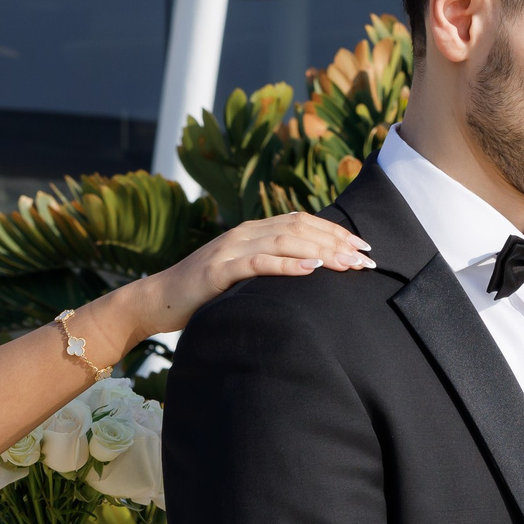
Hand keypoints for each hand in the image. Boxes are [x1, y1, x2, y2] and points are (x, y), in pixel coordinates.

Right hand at [126, 215, 376, 336]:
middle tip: (365, 259)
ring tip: (347, 263)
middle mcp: (244, 233)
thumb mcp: (241, 276)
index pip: (302, 222)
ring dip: (320, 251)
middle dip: (336, 241)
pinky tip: (310, 269)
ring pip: (284, 241)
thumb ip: (268, 266)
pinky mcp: (219, 271)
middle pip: (299, 228)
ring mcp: (230, 249)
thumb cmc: (202, 295)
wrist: (158, 301)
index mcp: (251, 231)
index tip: (363, 247)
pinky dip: (287, 264)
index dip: (335, 231)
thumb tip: (308, 272)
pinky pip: (258, 263)